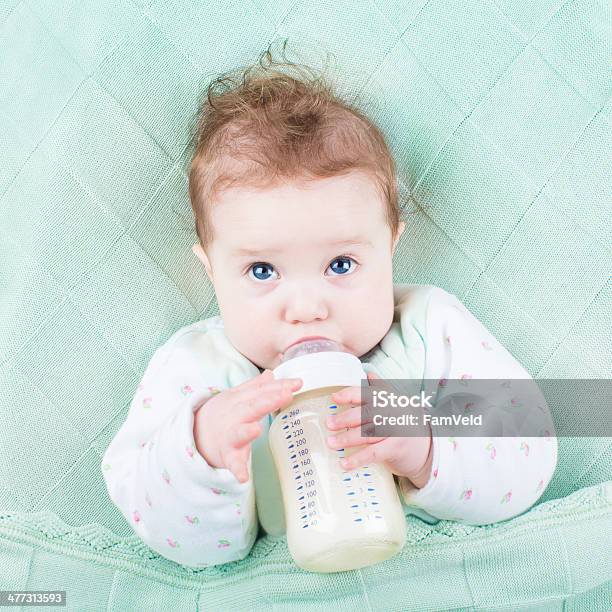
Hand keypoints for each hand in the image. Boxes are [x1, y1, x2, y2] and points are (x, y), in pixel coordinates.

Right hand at [194, 369, 302, 482]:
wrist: (196, 435)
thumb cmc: (224, 416)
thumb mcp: (236, 397)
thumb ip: (255, 387)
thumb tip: (271, 374)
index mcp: (239, 400)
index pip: (261, 391)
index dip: (279, 386)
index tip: (297, 383)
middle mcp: (234, 416)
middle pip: (252, 407)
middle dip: (269, 400)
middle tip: (287, 394)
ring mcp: (230, 436)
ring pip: (239, 433)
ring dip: (247, 432)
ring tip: (257, 429)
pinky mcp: (227, 455)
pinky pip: (232, 463)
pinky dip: (237, 470)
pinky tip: (243, 477)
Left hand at [326, 371, 432, 487]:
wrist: (427, 448)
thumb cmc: (405, 424)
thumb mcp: (396, 405)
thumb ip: (382, 391)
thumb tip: (369, 374)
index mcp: (390, 400)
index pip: (368, 394)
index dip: (350, 394)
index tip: (334, 398)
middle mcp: (394, 413)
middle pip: (366, 414)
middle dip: (345, 418)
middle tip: (329, 423)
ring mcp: (396, 431)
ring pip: (367, 434)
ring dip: (346, 439)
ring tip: (331, 443)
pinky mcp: (396, 449)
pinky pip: (373, 453)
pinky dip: (357, 459)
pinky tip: (344, 463)